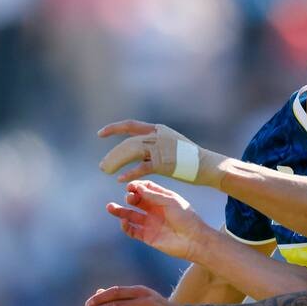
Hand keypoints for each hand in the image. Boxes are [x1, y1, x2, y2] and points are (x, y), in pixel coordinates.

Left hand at [98, 120, 225, 187]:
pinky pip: (141, 168)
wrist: (207, 165)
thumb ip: (154, 142)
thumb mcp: (172, 142)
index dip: (114, 129)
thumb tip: (139, 145)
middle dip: (112, 155)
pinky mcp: (163, 163)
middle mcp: (157, 136)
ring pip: (131, 152)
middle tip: (102, 166)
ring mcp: (160, 148)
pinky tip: (120, 180)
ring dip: (115, 162)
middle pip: (127, 143)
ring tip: (106, 171)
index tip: (100, 134)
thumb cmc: (190, 157)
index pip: (130, 125)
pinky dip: (129, 174)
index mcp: (158, 129)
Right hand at [107, 180, 212, 260]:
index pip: (146, 190)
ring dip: (120, 211)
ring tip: (109, 207)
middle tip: (129, 197)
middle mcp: (155, 210)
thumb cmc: (186, 217)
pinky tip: (124, 221)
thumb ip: (154, 195)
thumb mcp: (171, 201)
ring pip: (131, 216)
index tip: (130, 186)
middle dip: (130, 197)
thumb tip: (138, 187)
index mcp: (163, 199)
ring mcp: (150, 223)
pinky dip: (125, 226)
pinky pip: (132, 231)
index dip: (137, 186)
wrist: (193, 239)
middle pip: (137, 201)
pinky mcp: (147, 236)